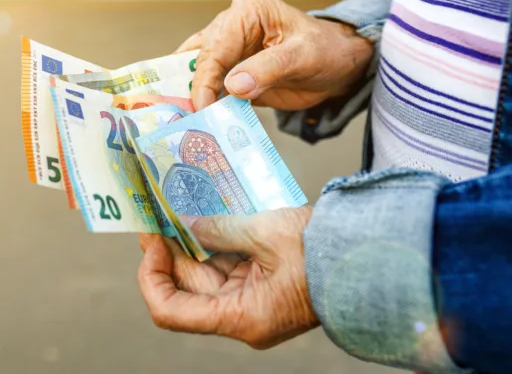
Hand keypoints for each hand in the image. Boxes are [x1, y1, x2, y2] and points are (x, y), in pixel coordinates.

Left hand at [137, 207, 318, 348]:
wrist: (369, 255)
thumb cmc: (324, 252)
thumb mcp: (266, 234)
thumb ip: (219, 228)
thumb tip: (185, 221)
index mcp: (241, 317)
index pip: (171, 312)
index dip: (151, 277)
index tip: (152, 241)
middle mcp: (241, 314)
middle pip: (186, 284)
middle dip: (168, 248)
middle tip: (153, 209)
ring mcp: (251, 299)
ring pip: (204, 271)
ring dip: (189, 240)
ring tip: (173, 204)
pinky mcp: (260, 283)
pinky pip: (226, 263)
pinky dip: (212, 240)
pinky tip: (201, 212)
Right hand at [178, 0, 373, 110]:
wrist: (338, 66)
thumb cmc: (326, 51)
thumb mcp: (303, 57)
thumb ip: (268, 69)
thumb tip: (233, 86)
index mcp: (248, 10)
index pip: (216, 46)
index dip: (205, 78)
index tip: (201, 106)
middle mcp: (231, 25)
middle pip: (201, 58)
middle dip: (193, 88)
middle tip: (188, 116)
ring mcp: (229, 48)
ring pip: (197, 70)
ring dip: (191, 94)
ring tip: (185, 119)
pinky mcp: (230, 71)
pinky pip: (210, 86)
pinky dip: (205, 102)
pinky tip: (199, 119)